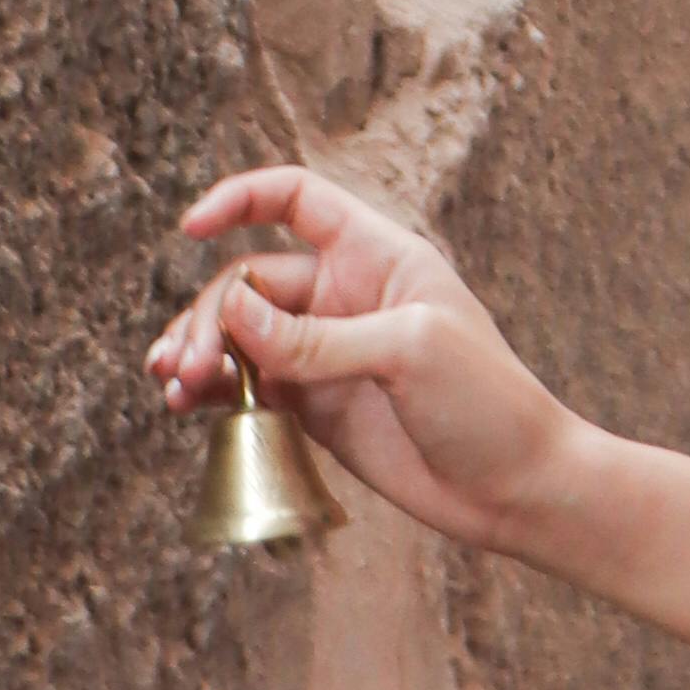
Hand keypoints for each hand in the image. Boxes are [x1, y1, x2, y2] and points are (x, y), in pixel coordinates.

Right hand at [146, 164, 586, 558]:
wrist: (518, 490)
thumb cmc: (488, 404)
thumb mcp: (408, 352)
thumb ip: (316, 337)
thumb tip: (232, 312)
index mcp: (379, 257)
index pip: (297, 199)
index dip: (241, 200)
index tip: (190, 228)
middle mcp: (346, 296)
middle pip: (250, 280)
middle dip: (211, 316)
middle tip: (190, 366)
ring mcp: (326, 353)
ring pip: (239, 335)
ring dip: (198, 351)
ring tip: (172, 384)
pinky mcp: (315, 408)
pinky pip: (247, 387)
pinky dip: (211, 392)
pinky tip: (183, 405)